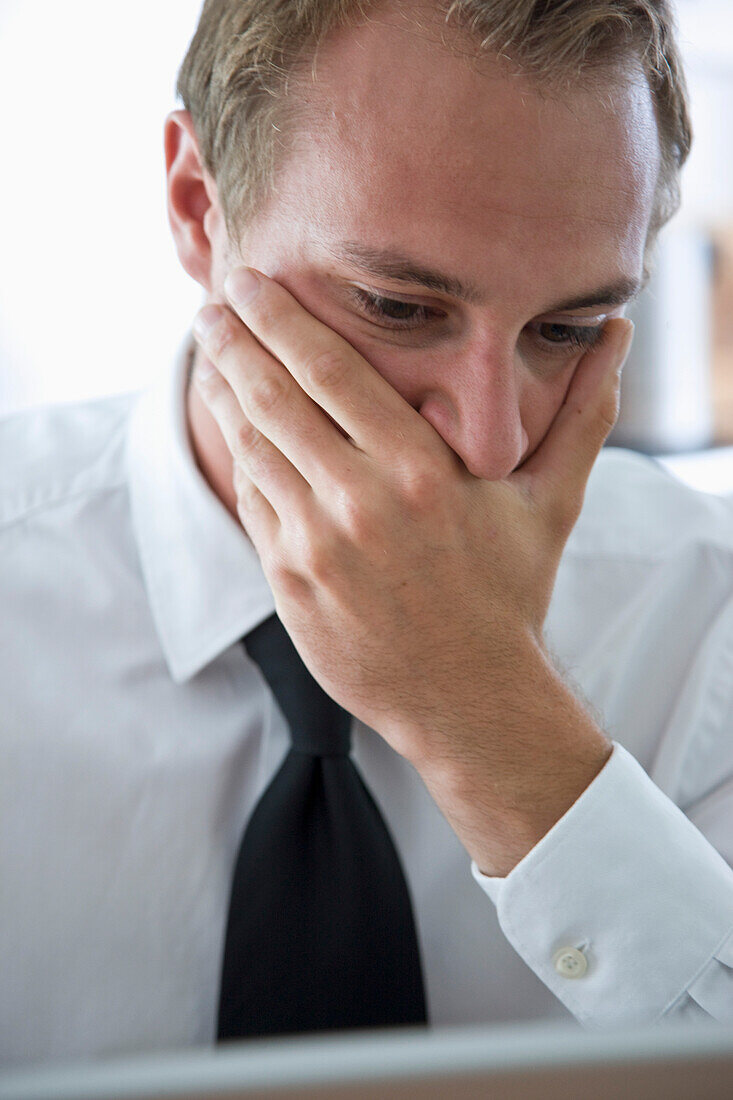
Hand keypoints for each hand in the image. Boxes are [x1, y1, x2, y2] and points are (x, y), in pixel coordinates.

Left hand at [193, 266, 631, 870]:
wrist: (466, 699)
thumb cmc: (507, 594)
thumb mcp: (549, 503)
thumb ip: (581, 416)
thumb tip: (621, 339)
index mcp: (419, 472)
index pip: (331, 371)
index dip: (281, 319)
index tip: (251, 284)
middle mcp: (358, 503)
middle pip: (274, 399)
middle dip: (235, 342)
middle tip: (213, 303)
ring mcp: (315, 547)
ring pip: (252, 449)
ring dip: (225, 395)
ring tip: (213, 356)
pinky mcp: (288, 584)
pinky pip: (253, 504)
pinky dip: (240, 458)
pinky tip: (236, 428)